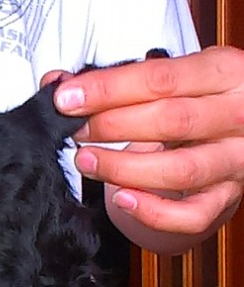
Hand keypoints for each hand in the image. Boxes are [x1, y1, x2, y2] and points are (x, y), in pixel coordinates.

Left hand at [43, 47, 243, 252]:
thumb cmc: (199, 94)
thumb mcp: (172, 74)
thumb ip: (117, 78)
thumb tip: (59, 83)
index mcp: (224, 72)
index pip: (160, 79)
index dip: (108, 89)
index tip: (66, 99)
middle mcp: (238, 114)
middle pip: (171, 121)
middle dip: (111, 126)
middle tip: (74, 130)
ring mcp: (236, 158)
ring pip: (181, 170)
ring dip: (123, 168)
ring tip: (86, 161)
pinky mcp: (229, 195)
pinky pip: (193, 214)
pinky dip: (154, 212)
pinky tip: (123, 199)